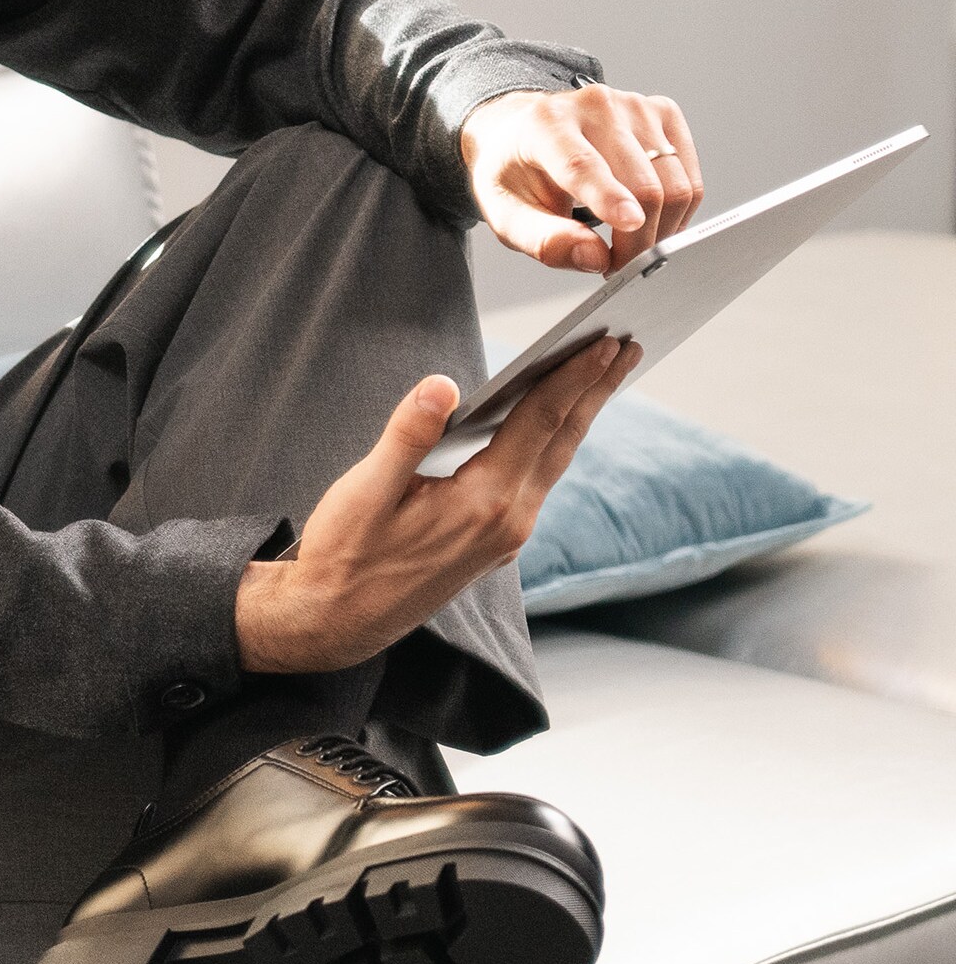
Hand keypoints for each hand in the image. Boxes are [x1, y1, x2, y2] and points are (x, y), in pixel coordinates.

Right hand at [234, 336, 639, 674]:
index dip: (572, 378)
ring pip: (554, 464)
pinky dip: (553, 445)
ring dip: (579, 417)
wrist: (336, 621)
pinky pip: (536, 482)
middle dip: (594, 391)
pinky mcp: (493, 544)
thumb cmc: (344, 555)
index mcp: (482, 502)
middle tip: (628, 347)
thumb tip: (443, 384)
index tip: (605, 342)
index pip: (539, 424)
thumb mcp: (365, 491)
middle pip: (562, 442)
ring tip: (601, 379)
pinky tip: (550, 430)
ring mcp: (505, 537)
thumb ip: (407, 436)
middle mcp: (508, 522)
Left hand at [462, 84, 704, 272]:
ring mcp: (635, 106)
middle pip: (641, 184)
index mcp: (545, 125)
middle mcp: (595, 106)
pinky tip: (648, 219)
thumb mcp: (505, 213)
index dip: (608, 197)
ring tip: (630, 245)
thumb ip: (544, 240)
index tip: (630, 225)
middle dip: (638, 240)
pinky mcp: (663, 113)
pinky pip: (689, 176)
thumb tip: (595, 258)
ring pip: (675, 184)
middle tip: (619, 266)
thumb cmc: (513, 173)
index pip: (583, 163)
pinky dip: (677, 210)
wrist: (520, 131)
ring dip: (661, 229)